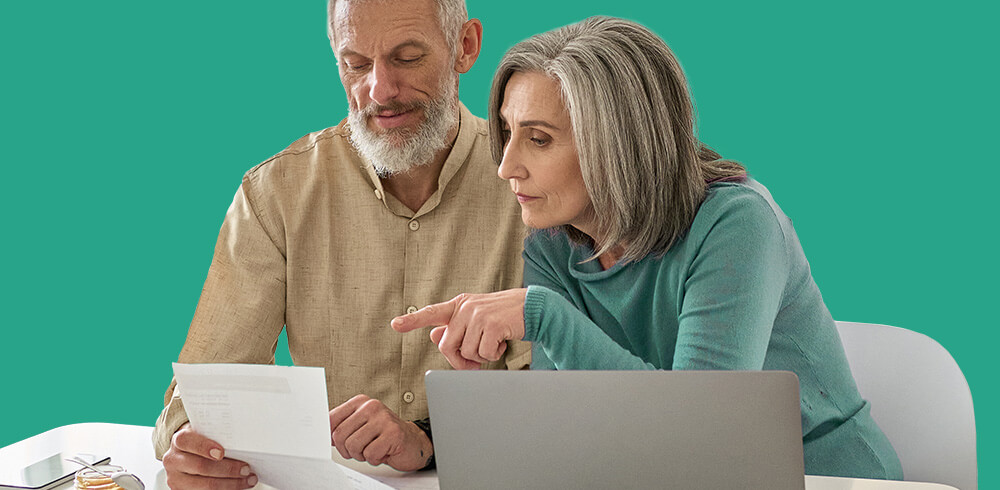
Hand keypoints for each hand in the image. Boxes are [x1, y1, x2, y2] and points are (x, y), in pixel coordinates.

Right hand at [162, 423, 256, 489]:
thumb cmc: (201, 441)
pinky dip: (225, 489)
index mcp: (179, 441)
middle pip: (201, 466)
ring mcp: (176, 478)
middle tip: (246, 468)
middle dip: (227, 469)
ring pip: (205, 485)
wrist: (186, 453)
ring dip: (231, 483)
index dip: (205, 447)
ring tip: (248, 479)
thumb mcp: (205, 433)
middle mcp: (174, 460)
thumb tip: (241, 444)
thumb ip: (217, 436)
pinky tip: (238, 485)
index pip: (188, 442)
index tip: (222, 452)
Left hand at [329, 395, 432, 470]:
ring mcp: (383, 419)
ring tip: (372, 449)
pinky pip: (370, 454)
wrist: (413, 441)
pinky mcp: (393, 434)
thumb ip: (342, 426)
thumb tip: (321, 434)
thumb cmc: (384, 435)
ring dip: (361, 455)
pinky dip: (374, 459)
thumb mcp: (360, 425)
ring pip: (353, 446)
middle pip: (339, 436)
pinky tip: (383, 451)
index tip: (335, 443)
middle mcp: (371, 406)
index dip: (330, 437)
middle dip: (347, 449)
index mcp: (360, 402)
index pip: (331, 419)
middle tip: (360, 449)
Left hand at [391, 289, 526, 369]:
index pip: (431, 312)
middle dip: (459, 360)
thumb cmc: (503, 316)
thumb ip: (455, 327)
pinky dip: (493, 355)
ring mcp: (478, 315)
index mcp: (459, 304)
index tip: (395, 325)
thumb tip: (434, 336)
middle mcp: (465, 307)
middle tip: (474, 363)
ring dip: (481, 356)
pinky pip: (484, 353)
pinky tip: (502, 343)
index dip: (412, 320)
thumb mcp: (477, 318)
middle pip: (447, 346)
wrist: (533, 307)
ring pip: (466, 353)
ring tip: (493, 344)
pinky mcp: (492, 324)